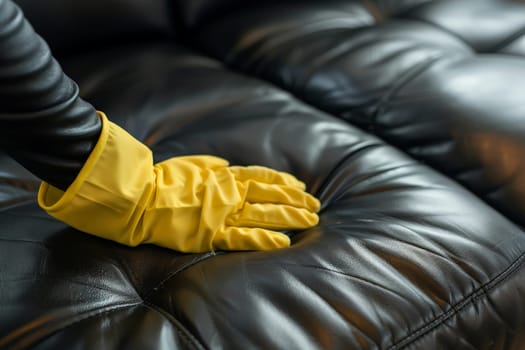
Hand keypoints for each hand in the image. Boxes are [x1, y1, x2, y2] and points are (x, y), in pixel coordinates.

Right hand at [38, 112, 319, 251]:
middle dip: (296, 201)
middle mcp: (229, 193)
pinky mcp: (211, 234)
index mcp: (224, 176)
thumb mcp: (192, 164)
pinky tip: (284, 242)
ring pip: (264, 214)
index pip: (262, 178)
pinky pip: (243, 238)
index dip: (283, 182)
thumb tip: (227, 167)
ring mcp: (222, 214)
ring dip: (290, 217)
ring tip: (310, 220)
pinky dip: (264, 239)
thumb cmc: (163, 180)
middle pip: (270, 196)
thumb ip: (213, 167)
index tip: (300, 186)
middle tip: (315, 206)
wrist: (140, 197)